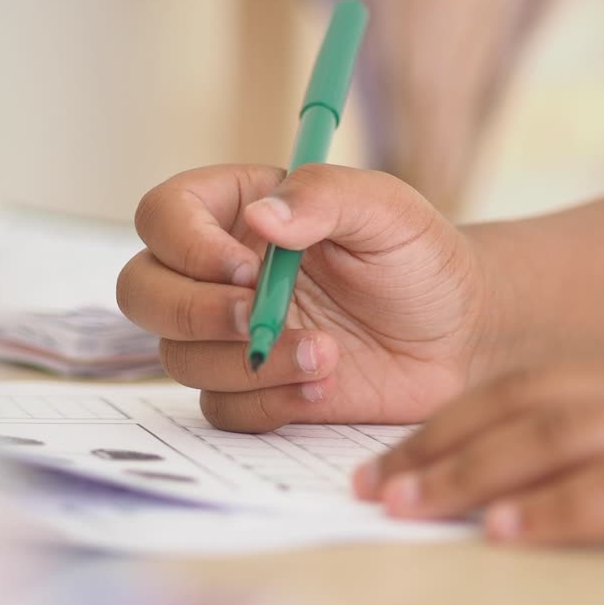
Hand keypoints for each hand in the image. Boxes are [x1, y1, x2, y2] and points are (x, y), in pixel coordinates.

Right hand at [116, 164, 493, 430]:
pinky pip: (223, 408)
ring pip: (179, 357)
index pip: (162, 215)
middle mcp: (221, 273)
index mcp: (239, 211)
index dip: (184, 243)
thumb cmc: (422, 261)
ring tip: (328, 354)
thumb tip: (262, 218)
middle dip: (193, 312)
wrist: (460, 336)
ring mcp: (232, 336)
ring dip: (247, 363)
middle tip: (257, 319)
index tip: (246, 264)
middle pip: (143, 292)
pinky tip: (325, 387)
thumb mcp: (389, 211)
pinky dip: (269, 402)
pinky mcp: (255, 390)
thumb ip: (327, 197)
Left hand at [353, 338, 603, 593]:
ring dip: (469, 473)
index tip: (401, 452)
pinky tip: (507, 530)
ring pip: (553, 436)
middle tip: (372, 481)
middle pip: (521, 402)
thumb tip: (573, 472)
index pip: (531, 382)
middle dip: (437, 444)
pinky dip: (556, 510)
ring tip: (406, 503)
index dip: (456, 418)